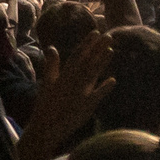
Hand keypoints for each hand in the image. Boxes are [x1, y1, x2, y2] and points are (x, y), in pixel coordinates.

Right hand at [18, 31, 114, 159]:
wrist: (46, 127)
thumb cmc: (45, 105)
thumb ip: (51, 65)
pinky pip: (97, 95)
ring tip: (111, 50)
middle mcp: (73, 81)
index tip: (95, 32)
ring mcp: (81, 93)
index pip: (77, 55)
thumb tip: (52, 47)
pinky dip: (105, 88)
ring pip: (93, 74)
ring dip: (103, 62)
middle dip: (98, 48)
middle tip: (109, 36)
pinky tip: (113, 80)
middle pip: (88, 62)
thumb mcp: (47, 83)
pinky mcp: (87, 106)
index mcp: (64, 75)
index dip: (87, 43)